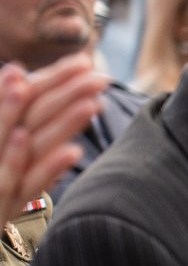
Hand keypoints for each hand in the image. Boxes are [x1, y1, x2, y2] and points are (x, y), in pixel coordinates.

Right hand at [0, 55, 108, 219]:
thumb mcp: (4, 144)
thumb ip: (14, 113)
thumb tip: (18, 70)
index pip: (27, 95)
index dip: (55, 78)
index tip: (85, 61)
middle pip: (33, 114)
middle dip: (66, 94)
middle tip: (101, 77)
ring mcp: (0, 173)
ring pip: (34, 145)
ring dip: (63, 124)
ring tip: (92, 106)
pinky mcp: (5, 204)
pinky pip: (29, 184)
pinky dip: (49, 167)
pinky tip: (74, 151)